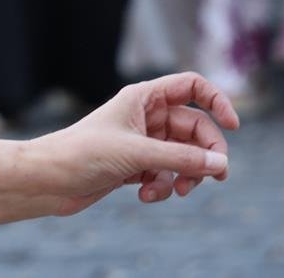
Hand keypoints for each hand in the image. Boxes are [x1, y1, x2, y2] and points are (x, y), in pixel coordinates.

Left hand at [29, 72, 236, 214]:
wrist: (49, 179)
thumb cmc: (84, 154)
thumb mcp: (137, 154)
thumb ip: (181, 158)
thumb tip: (221, 164)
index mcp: (143, 97)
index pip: (192, 86)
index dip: (217, 101)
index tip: (234, 126)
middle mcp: (147, 116)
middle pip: (197, 129)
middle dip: (205, 155)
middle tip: (213, 177)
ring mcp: (144, 142)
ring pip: (185, 156)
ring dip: (185, 176)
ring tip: (175, 191)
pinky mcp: (138, 166)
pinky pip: (168, 175)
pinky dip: (164, 187)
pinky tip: (146, 196)